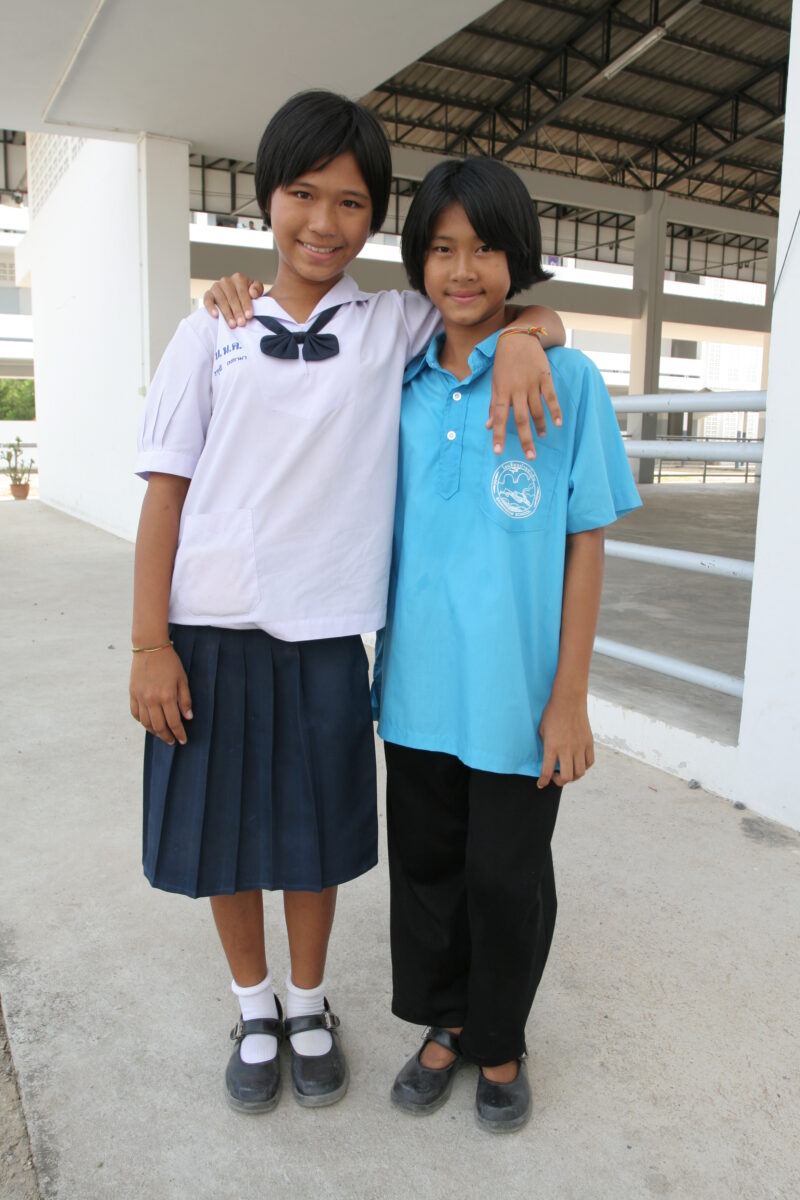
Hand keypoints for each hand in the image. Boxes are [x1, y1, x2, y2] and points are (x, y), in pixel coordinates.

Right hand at [129, 648, 192, 745]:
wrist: (149, 647)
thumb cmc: (169, 662)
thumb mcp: (182, 679)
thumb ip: (185, 699)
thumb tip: (188, 718)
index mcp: (166, 696)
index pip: (174, 722)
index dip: (179, 734)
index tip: (183, 740)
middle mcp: (152, 700)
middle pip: (159, 726)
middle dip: (167, 737)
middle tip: (173, 741)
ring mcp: (140, 697)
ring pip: (146, 723)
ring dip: (154, 732)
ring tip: (162, 734)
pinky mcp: (132, 694)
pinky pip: (135, 714)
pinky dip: (142, 722)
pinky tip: (149, 723)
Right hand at [203, 274, 264, 327]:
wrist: (236, 299)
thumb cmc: (247, 296)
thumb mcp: (256, 291)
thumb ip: (257, 289)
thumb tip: (252, 293)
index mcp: (239, 278)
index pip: (242, 291)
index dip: (246, 304)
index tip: (249, 316)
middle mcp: (226, 281)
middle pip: (232, 297)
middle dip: (237, 311)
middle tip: (241, 323)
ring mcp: (216, 287)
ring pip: (221, 300)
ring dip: (227, 313)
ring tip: (232, 324)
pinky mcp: (208, 294)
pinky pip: (207, 300)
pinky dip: (211, 307)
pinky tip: (216, 315)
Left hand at [486, 333, 561, 458]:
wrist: (518, 338)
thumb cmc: (503, 362)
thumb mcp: (495, 382)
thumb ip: (493, 405)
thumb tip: (488, 426)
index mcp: (502, 391)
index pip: (499, 417)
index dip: (498, 435)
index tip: (498, 451)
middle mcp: (516, 389)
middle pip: (520, 419)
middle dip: (525, 439)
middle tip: (530, 456)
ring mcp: (531, 383)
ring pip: (537, 410)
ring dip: (539, 426)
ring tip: (540, 436)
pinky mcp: (544, 377)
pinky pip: (551, 397)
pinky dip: (555, 411)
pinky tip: (558, 423)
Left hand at [538, 691, 593, 787]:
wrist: (569, 700)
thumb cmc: (552, 713)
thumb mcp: (542, 730)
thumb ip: (545, 745)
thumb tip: (548, 758)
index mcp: (552, 746)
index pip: (547, 771)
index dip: (543, 782)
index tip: (541, 784)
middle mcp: (566, 749)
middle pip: (567, 777)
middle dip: (560, 782)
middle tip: (556, 777)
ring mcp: (579, 746)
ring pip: (580, 772)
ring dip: (573, 776)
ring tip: (568, 771)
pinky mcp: (589, 742)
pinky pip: (589, 762)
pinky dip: (584, 766)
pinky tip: (578, 762)